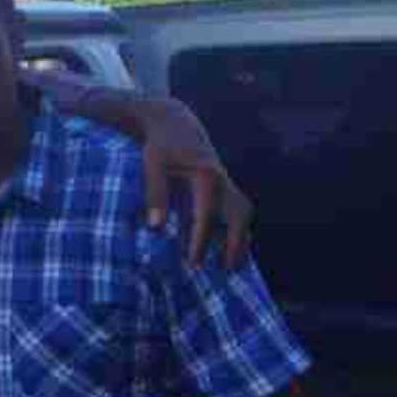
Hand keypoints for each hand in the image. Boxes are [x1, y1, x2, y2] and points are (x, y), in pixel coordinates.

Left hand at [136, 98, 254, 266]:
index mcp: (206, 174)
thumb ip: (155, 193)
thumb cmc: (161, 146)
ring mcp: (228, 183)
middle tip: (226, 271)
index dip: (199, 240)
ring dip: (241, 240)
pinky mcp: (226, 188)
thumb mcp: (153, 164)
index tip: (192, 263)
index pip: (206, 214)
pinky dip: (237, 232)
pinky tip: (229, 254)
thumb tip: (155, 227)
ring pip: (244, 214)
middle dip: (236, 243)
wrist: (175, 125)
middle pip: (239, 215)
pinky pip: (239, 213)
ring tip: (232, 268)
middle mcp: (223, 180)